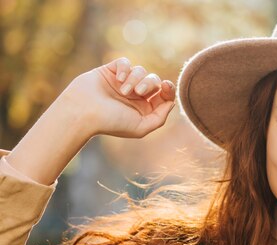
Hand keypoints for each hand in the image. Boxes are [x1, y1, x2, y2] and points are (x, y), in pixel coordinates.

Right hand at [61, 57, 176, 137]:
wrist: (83, 112)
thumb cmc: (111, 122)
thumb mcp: (141, 127)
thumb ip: (159, 117)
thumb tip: (171, 103)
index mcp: (143, 108)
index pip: (163, 95)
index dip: (169, 89)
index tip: (166, 86)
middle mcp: (134, 95)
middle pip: (154, 81)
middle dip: (149, 84)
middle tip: (138, 92)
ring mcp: (122, 82)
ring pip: (140, 70)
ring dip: (135, 79)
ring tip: (123, 91)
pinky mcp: (110, 71)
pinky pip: (125, 62)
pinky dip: (125, 68)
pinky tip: (118, 78)